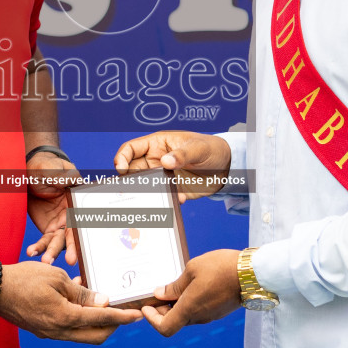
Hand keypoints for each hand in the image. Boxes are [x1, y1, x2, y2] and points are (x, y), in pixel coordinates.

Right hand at [0, 261, 141, 343]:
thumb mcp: (57, 278)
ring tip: (105, 304)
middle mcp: (58, 331)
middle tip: (124, 312)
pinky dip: (80, 319)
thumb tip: (102, 302)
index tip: (138, 315)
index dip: (122, 317)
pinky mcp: (43, 330)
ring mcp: (49, 333)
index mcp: (64, 317)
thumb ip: (81, 293)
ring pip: (82, 335)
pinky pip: (68, 329)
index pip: (101, 319)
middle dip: (113, 326)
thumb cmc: (24, 278)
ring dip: (97, 323)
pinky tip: (82, 301)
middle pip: (96, 336)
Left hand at [25, 153, 81, 263]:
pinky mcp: (48, 228)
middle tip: (72, 260)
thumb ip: (61, 175)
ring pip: (59, 241)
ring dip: (54, 252)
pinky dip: (39, 248)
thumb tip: (72, 179)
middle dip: (74, 247)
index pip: (84, 216)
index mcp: (77, 200)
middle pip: (74, 232)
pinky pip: (45, 241)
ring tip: (46, 262)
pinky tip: (31, 252)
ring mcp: (60, 223)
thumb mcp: (51, 169)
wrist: (28, 173)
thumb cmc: (44, 167)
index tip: (85, 242)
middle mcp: (72, 214)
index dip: (85, 229)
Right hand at [114, 131, 232, 200]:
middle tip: (132, 190)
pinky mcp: (172, 191)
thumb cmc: (211, 149)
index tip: (121, 170)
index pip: (130, 149)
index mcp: (157, 145)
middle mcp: (155, 161)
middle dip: (129, 181)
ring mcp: (162, 177)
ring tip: (154, 199)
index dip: (121, 158)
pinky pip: (163, 199)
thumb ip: (182, 154)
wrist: (227, 167)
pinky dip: (167, 202)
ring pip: (145, 188)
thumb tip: (165, 162)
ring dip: (147, 194)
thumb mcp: (198, 148)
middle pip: (132, 172)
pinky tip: (180, 199)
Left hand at [141, 249, 242, 335]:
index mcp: (189, 309)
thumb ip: (175, 285)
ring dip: (177, 305)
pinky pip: (199, 310)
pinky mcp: (219, 311)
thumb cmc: (221, 268)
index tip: (147, 306)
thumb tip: (160, 294)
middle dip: (162, 309)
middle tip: (157, 293)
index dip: (152, 320)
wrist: (253, 273)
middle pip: (174, 321)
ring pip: (187, 315)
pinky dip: (190, 303)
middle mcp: (199, 317)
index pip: (165, 328)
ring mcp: (211, 315)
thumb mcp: (193, 269)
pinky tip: (191, 286)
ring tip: (174, 286)